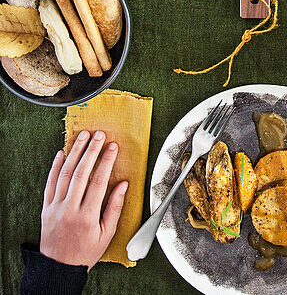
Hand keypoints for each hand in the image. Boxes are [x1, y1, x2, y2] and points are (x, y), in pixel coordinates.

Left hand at [39, 131, 128, 268]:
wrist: (58, 269)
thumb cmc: (85, 253)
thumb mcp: (106, 235)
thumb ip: (115, 208)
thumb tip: (124, 185)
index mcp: (87, 217)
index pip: (98, 182)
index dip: (106, 161)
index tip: (113, 146)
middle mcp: (69, 210)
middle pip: (81, 173)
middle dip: (91, 150)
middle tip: (99, 134)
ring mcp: (55, 208)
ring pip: (65, 174)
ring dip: (74, 152)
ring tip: (83, 136)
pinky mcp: (46, 209)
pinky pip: (50, 183)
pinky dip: (55, 167)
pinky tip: (61, 153)